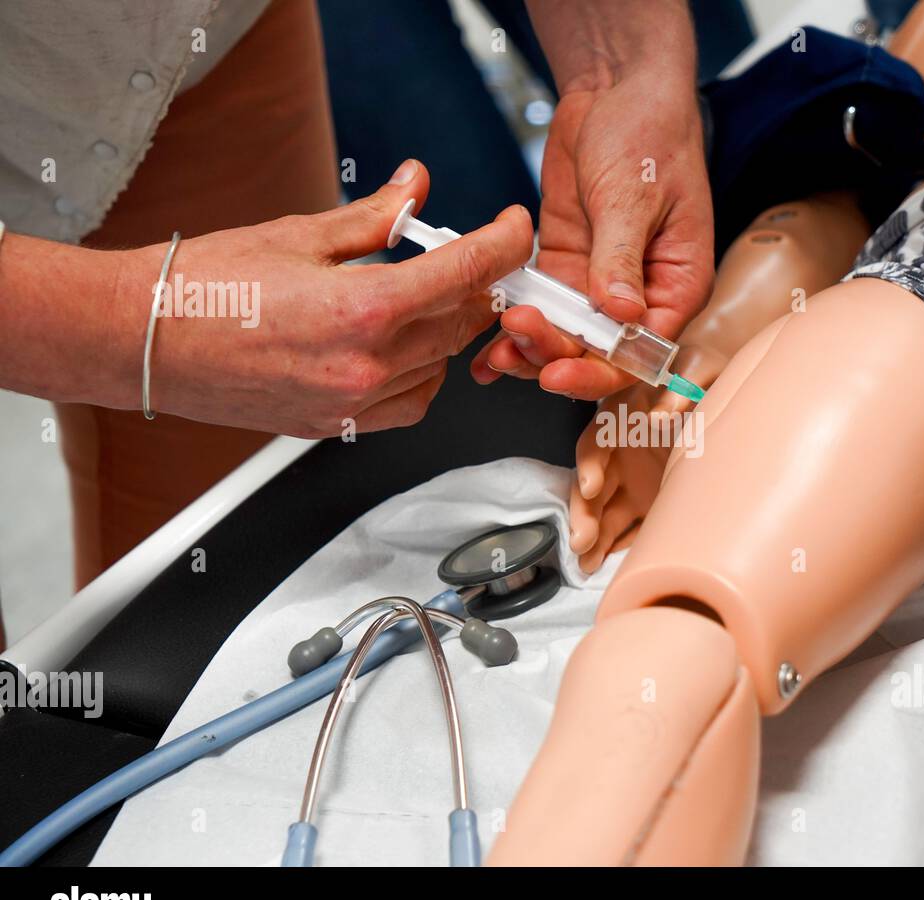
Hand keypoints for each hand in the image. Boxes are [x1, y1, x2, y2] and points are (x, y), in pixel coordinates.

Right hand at [123, 160, 533, 436]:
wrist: (143, 340)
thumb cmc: (204, 287)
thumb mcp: (299, 233)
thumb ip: (374, 216)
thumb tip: (415, 185)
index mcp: (361, 308)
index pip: (467, 272)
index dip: (504, 244)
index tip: (515, 229)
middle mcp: (364, 364)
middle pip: (462, 322)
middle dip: (476, 284)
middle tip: (468, 256)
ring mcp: (351, 402)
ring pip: (442, 366)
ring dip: (447, 330)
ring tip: (420, 299)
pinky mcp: (335, 426)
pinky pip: (410, 405)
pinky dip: (422, 375)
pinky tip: (402, 348)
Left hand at [471, 70, 713, 400]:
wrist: (616, 88)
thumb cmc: (650, 133)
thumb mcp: (635, 195)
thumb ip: (622, 257)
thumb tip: (621, 311)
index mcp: (676, 285)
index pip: (641, 351)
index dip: (600, 369)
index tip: (559, 373)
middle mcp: (641, 294)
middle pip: (598, 352)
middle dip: (554, 356)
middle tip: (514, 343)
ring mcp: (599, 282)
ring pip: (565, 336)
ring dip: (530, 346)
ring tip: (494, 350)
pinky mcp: (566, 266)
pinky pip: (541, 306)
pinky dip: (516, 320)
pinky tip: (487, 334)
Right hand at [568, 344, 724, 571]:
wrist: (725, 388)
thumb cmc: (703, 371)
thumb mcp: (696, 368)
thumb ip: (680, 389)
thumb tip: (658, 418)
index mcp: (623, 414)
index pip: (597, 440)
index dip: (590, 463)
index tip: (591, 486)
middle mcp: (622, 450)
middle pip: (593, 483)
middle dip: (584, 513)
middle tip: (582, 542)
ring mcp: (635, 479)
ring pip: (606, 511)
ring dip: (595, 537)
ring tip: (586, 567)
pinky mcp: (651, 501)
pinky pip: (632, 526)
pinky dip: (621, 546)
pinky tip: (611, 566)